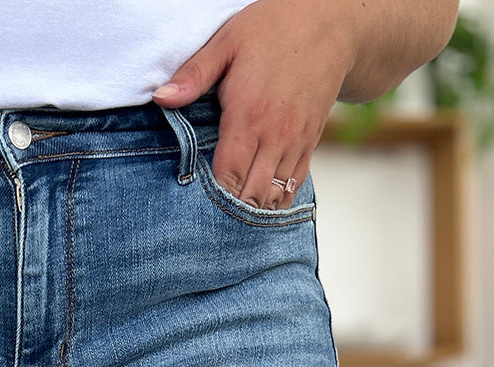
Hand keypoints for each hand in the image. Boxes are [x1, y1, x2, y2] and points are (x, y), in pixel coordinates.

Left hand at [152, 0, 360, 208]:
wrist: (332, 22)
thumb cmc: (274, 29)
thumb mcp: (228, 42)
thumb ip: (194, 75)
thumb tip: (161, 98)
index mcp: (248, 116)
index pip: (228, 177)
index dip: (211, 198)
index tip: (194, 205)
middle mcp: (275, 136)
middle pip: (250, 195)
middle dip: (229, 211)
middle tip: (207, 217)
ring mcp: (296, 142)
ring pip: (273, 197)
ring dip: (252, 210)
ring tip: (230, 217)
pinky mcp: (310, 143)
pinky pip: (293, 186)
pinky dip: (275, 200)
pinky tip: (258, 205)